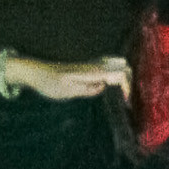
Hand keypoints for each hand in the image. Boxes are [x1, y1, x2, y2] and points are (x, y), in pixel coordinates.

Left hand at [12, 54, 130, 101]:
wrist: (37, 73)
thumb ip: (85, 89)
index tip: (126, 103)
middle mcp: (95, 65)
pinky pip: (110, 67)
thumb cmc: (49, 83)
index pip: (119, 73)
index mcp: (91, 71)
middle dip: (130, 80)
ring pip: (118, 65)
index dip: (127, 87)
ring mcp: (93, 65)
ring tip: (124, 95)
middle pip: (123, 66)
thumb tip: (104, 87)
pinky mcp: (90, 67)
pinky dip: (118, 75)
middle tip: (128, 100)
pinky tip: (115, 88)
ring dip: (125, 77)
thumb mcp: (65, 91)